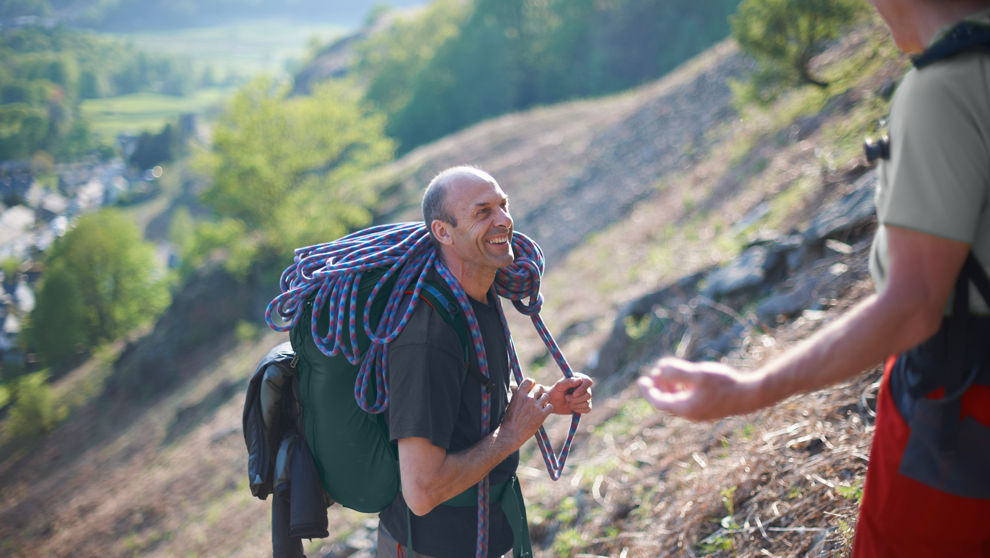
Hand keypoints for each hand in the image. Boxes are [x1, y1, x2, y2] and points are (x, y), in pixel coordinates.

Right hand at [501, 378, 553, 446]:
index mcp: (519, 394)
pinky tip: (542, 412)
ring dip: (543, 400)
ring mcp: (536, 407)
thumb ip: (519, 395)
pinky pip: (550, 406)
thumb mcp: (512, 403)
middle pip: (540, 387)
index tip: (531, 388)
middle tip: (536, 398)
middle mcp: (528, 398)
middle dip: (538, 392)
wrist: (511, 434)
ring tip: (539, 406)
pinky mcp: (542, 415)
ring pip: (546, 396)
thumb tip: (523, 389)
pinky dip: (547, 408)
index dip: (532, 384)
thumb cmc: (509, 420)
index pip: (530, 381)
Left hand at [546, 374, 593, 414]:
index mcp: (580, 379)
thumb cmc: (556, 391)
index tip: (574, 394)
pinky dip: (578, 409)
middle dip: (575, 399)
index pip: (588, 382)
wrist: (553, 403)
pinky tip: (572, 407)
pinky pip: (587, 409)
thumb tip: (580, 380)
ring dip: (575, 405)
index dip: (582, 389)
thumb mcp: (559, 385)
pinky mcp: (585, 405)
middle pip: (588, 395)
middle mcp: (585, 387)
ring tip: (568, 401)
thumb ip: (569, 382)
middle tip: (566, 398)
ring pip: (587, 403)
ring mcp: (586, 397)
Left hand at [637, 357, 763, 420]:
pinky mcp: (709, 409)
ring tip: (666, 374)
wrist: (751, 395)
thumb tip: (660, 369)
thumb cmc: (725, 383)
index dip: (648, 391)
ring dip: (669, 389)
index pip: (659, 402)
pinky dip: (681, 391)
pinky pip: (688, 402)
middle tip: (652, 374)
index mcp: (685, 408)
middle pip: (667, 403)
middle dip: (658, 388)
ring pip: (677, 402)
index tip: (641, 379)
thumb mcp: (698, 374)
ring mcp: (701, 413)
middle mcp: (691, 414)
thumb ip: (677, 372)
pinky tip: (684, 380)